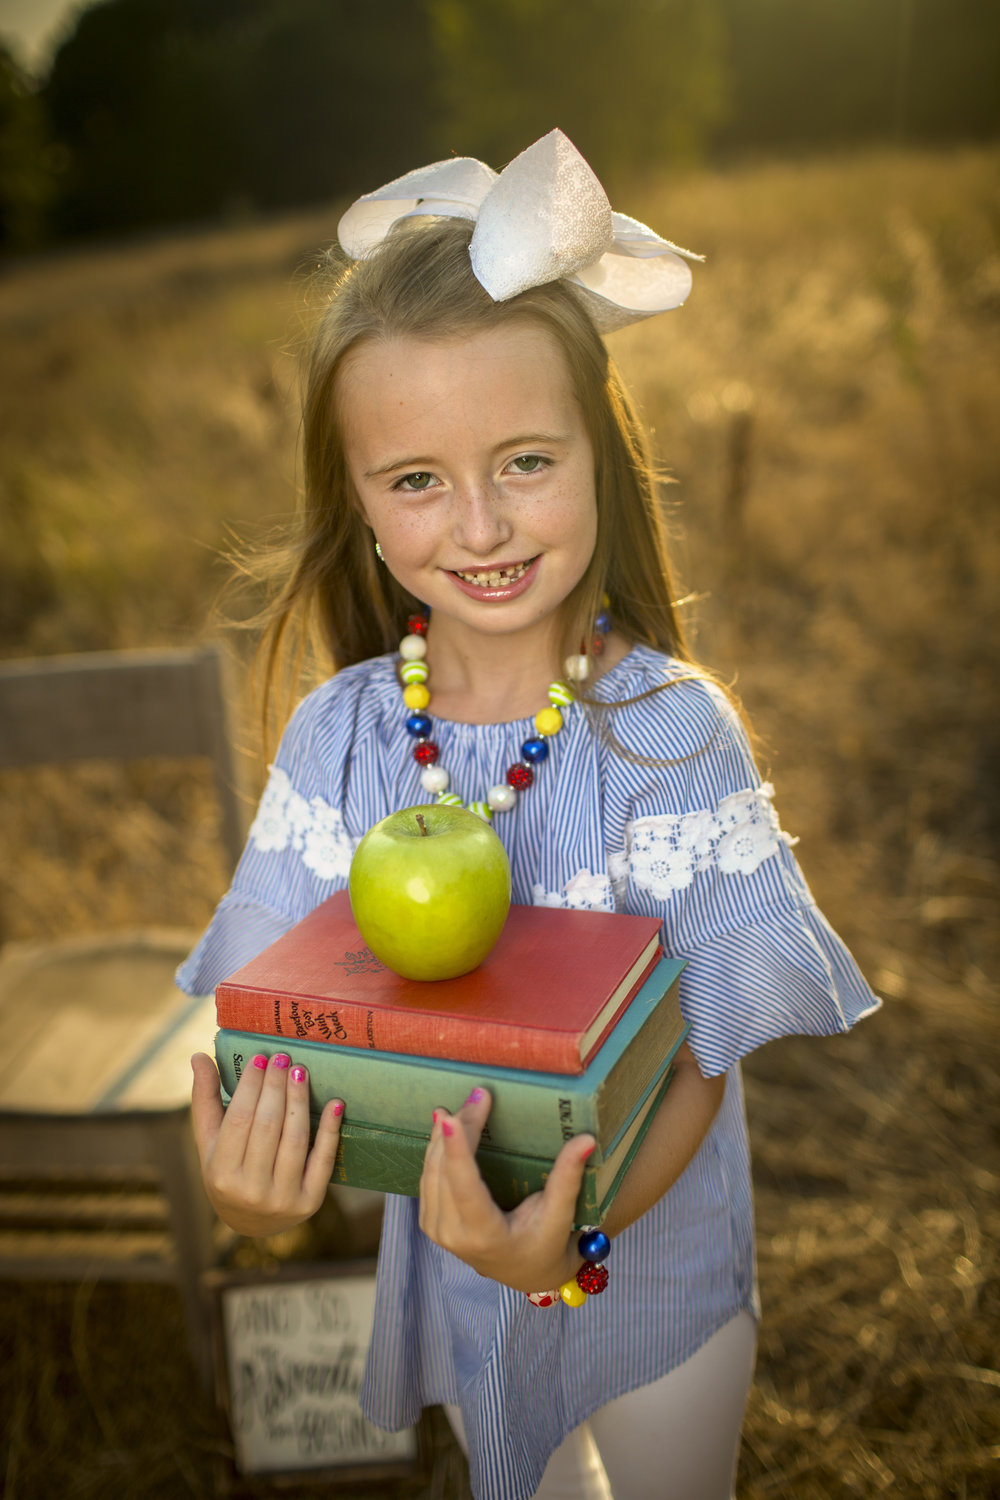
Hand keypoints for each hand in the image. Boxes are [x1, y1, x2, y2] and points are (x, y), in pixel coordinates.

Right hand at [190, 1051, 342, 1237]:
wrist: (251, 1223)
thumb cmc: (227, 1171)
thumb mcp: (210, 1142)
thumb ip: (206, 1099)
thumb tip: (199, 1056)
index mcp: (221, 1173)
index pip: (239, 1120)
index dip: (250, 1087)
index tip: (260, 1058)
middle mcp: (251, 1190)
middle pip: (268, 1127)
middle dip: (276, 1087)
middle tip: (284, 1057)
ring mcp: (283, 1198)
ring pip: (296, 1140)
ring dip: (300, 1101)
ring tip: (301, 1071)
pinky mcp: (311, 1202)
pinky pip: (324, 1161)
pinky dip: (331, 1131)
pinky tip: (335, 1103)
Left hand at [418, 1088, 594, 1293]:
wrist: (525, 1272)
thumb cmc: (546, 1243)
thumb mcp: (560, 1215)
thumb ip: (568, 1177)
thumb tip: (587, 1139)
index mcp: (484, 1235)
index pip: (465, 1188)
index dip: (456, 1150)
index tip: (451, 1117)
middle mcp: (453, 1235)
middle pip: (446, 1171)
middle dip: (459, 1129)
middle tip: (479, 1095)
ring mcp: (437, 1231)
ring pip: (431, 1171)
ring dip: (445, 1135)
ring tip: (465, 1104)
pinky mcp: (430, 1222)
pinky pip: (428, 1178)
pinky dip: (437, 1149)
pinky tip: (446, 1126)